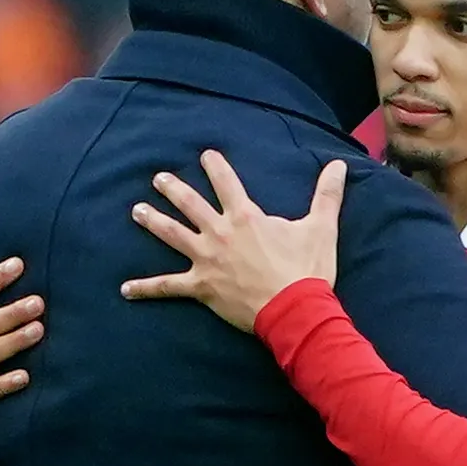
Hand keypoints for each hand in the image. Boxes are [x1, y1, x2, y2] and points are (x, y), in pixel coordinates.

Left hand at [122, 150, 346, 332]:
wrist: (295, 310)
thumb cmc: (307, 270)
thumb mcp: (321, 228)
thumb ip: (327, 195)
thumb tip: (340, 165)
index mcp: (245, 216)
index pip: (226, 182)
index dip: (215, 166)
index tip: (205, 155)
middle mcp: (220, 233)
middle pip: (190, 204)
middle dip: (173, 188)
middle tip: (159, 178)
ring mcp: (206, 260)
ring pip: (173, 235)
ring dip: (153, 222)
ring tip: (137, 211)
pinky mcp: (201, 287)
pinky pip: (167, 287)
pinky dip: (146, 289)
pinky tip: (126, 289)